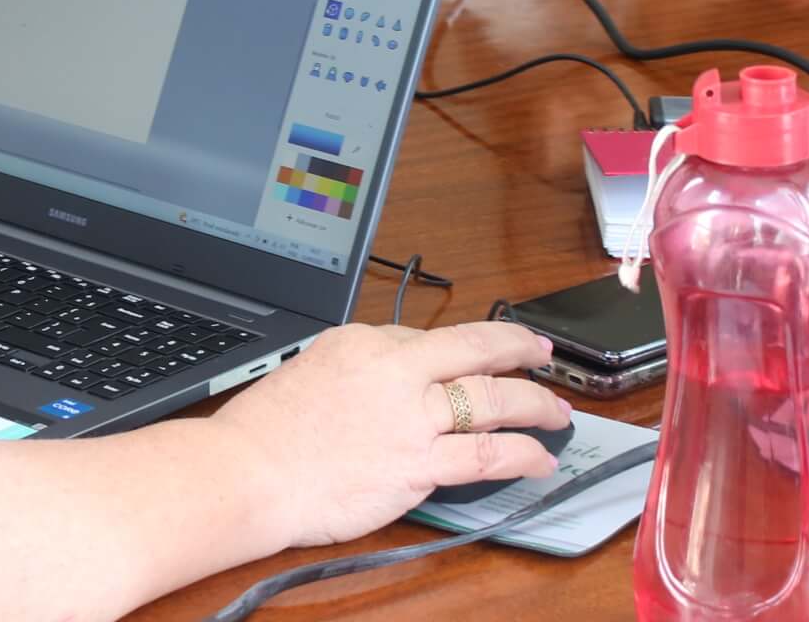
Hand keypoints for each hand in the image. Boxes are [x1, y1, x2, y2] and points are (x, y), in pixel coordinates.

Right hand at [207, 321, 567, 551]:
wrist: (250, 472)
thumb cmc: (269, 431)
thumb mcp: (314, 367)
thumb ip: (363, 366)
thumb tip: (402, 372)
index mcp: (364, 341)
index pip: (431, 337)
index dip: (469, 347)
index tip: (491, 351)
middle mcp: (394, 370)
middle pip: (477, 350)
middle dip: (522, 350)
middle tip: (545, 357)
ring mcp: (411, 417)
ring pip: (494, 400)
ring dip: (536, 405)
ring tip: (558, 414)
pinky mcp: (419, 464)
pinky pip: (487, 455)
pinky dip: (522, 455)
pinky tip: (540, 460)